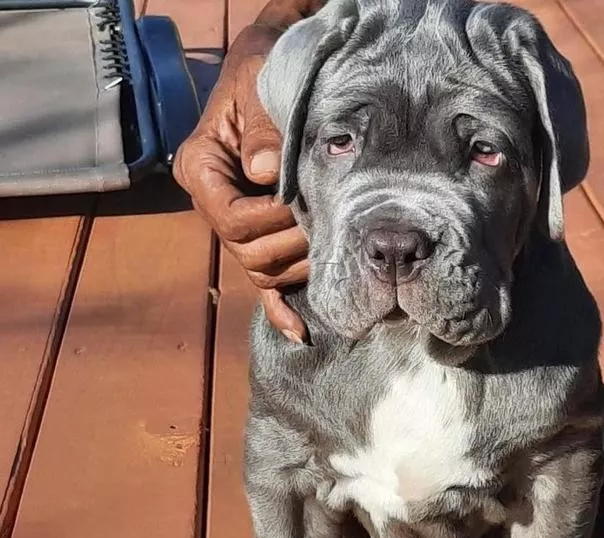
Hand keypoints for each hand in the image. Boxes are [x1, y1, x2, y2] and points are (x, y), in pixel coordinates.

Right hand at [174, 8, 318, 343]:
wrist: (267, 72)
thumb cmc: (261, 75)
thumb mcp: (258, 90)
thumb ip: (260, 130)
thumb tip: (265, 172)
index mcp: (201, 171)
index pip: (231, 220)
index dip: (271, 221)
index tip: (305, 204)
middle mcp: (213, 204)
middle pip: (247, 252)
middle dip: (294, 246)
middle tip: (333, 227)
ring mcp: (234, 224)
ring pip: (262, 270)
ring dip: (300, 268)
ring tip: (335, 254)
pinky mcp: (258, 235)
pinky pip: (265, 282)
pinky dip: (280, 308)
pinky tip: (302, 332)